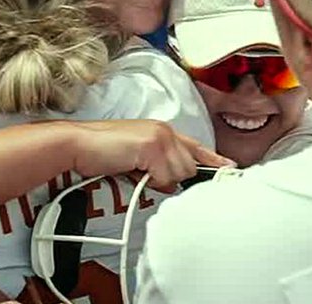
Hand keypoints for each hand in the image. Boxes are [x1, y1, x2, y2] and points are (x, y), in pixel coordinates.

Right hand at [71, 119, 231, 190]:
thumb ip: (159, 164)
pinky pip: (165, 178)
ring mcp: (160, 136)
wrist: (80, 144)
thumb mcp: (137, 156)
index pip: (195, 146)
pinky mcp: (152, 147)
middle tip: (145, 175)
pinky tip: (133, 171)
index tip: (230, 167)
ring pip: (180, 174)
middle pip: (190, 166)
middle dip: (172, 178)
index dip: (213, 158)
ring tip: (136, 172)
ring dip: (160, 181)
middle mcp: (166, 129)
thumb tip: (172, 183)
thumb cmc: (103, 152)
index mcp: (163, 129)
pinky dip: (151, 181)